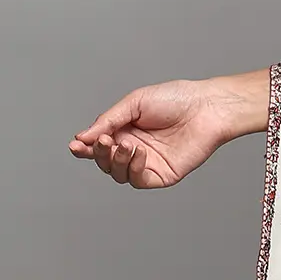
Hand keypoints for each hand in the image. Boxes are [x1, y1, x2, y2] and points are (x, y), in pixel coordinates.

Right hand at [69, 70, 269, 188]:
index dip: (83, 147)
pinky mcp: (163, 174)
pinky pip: (139, 180)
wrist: (206, 107)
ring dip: (115, 161)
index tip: (75, 145)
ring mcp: (148, 163)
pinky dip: (134, 168)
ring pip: (118, 174)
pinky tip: (139, 152)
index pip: (97, 145)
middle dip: (98, 154)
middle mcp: (134, 148)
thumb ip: (108, 121)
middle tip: (102, 142)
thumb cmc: (175, 99)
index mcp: (124, 130)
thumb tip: (82, 137)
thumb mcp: (134, 103)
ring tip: (125, 144)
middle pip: (104, 162)